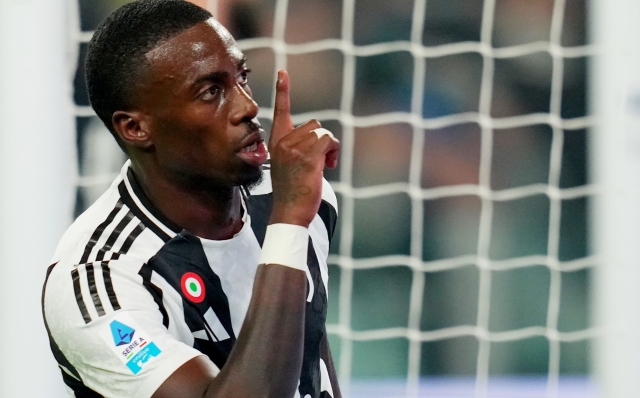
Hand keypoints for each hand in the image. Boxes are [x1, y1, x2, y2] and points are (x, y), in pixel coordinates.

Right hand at [268, 70, 339, 227]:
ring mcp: (294, 147)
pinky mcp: (308, 155)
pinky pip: (329, 140)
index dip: (282, 90)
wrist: (289, 212)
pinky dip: (334, 151)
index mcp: (277, 142)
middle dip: (323, 140)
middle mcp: (283, 141)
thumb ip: (298, 148)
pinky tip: (329, 165)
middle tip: (323, 161)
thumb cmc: (293, 193)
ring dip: (330, 147)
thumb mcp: (290, 165)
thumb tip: (321, 139)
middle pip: (314, 124)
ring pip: (323, 132)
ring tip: (325, 165)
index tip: (283, 72)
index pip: (280, 111)